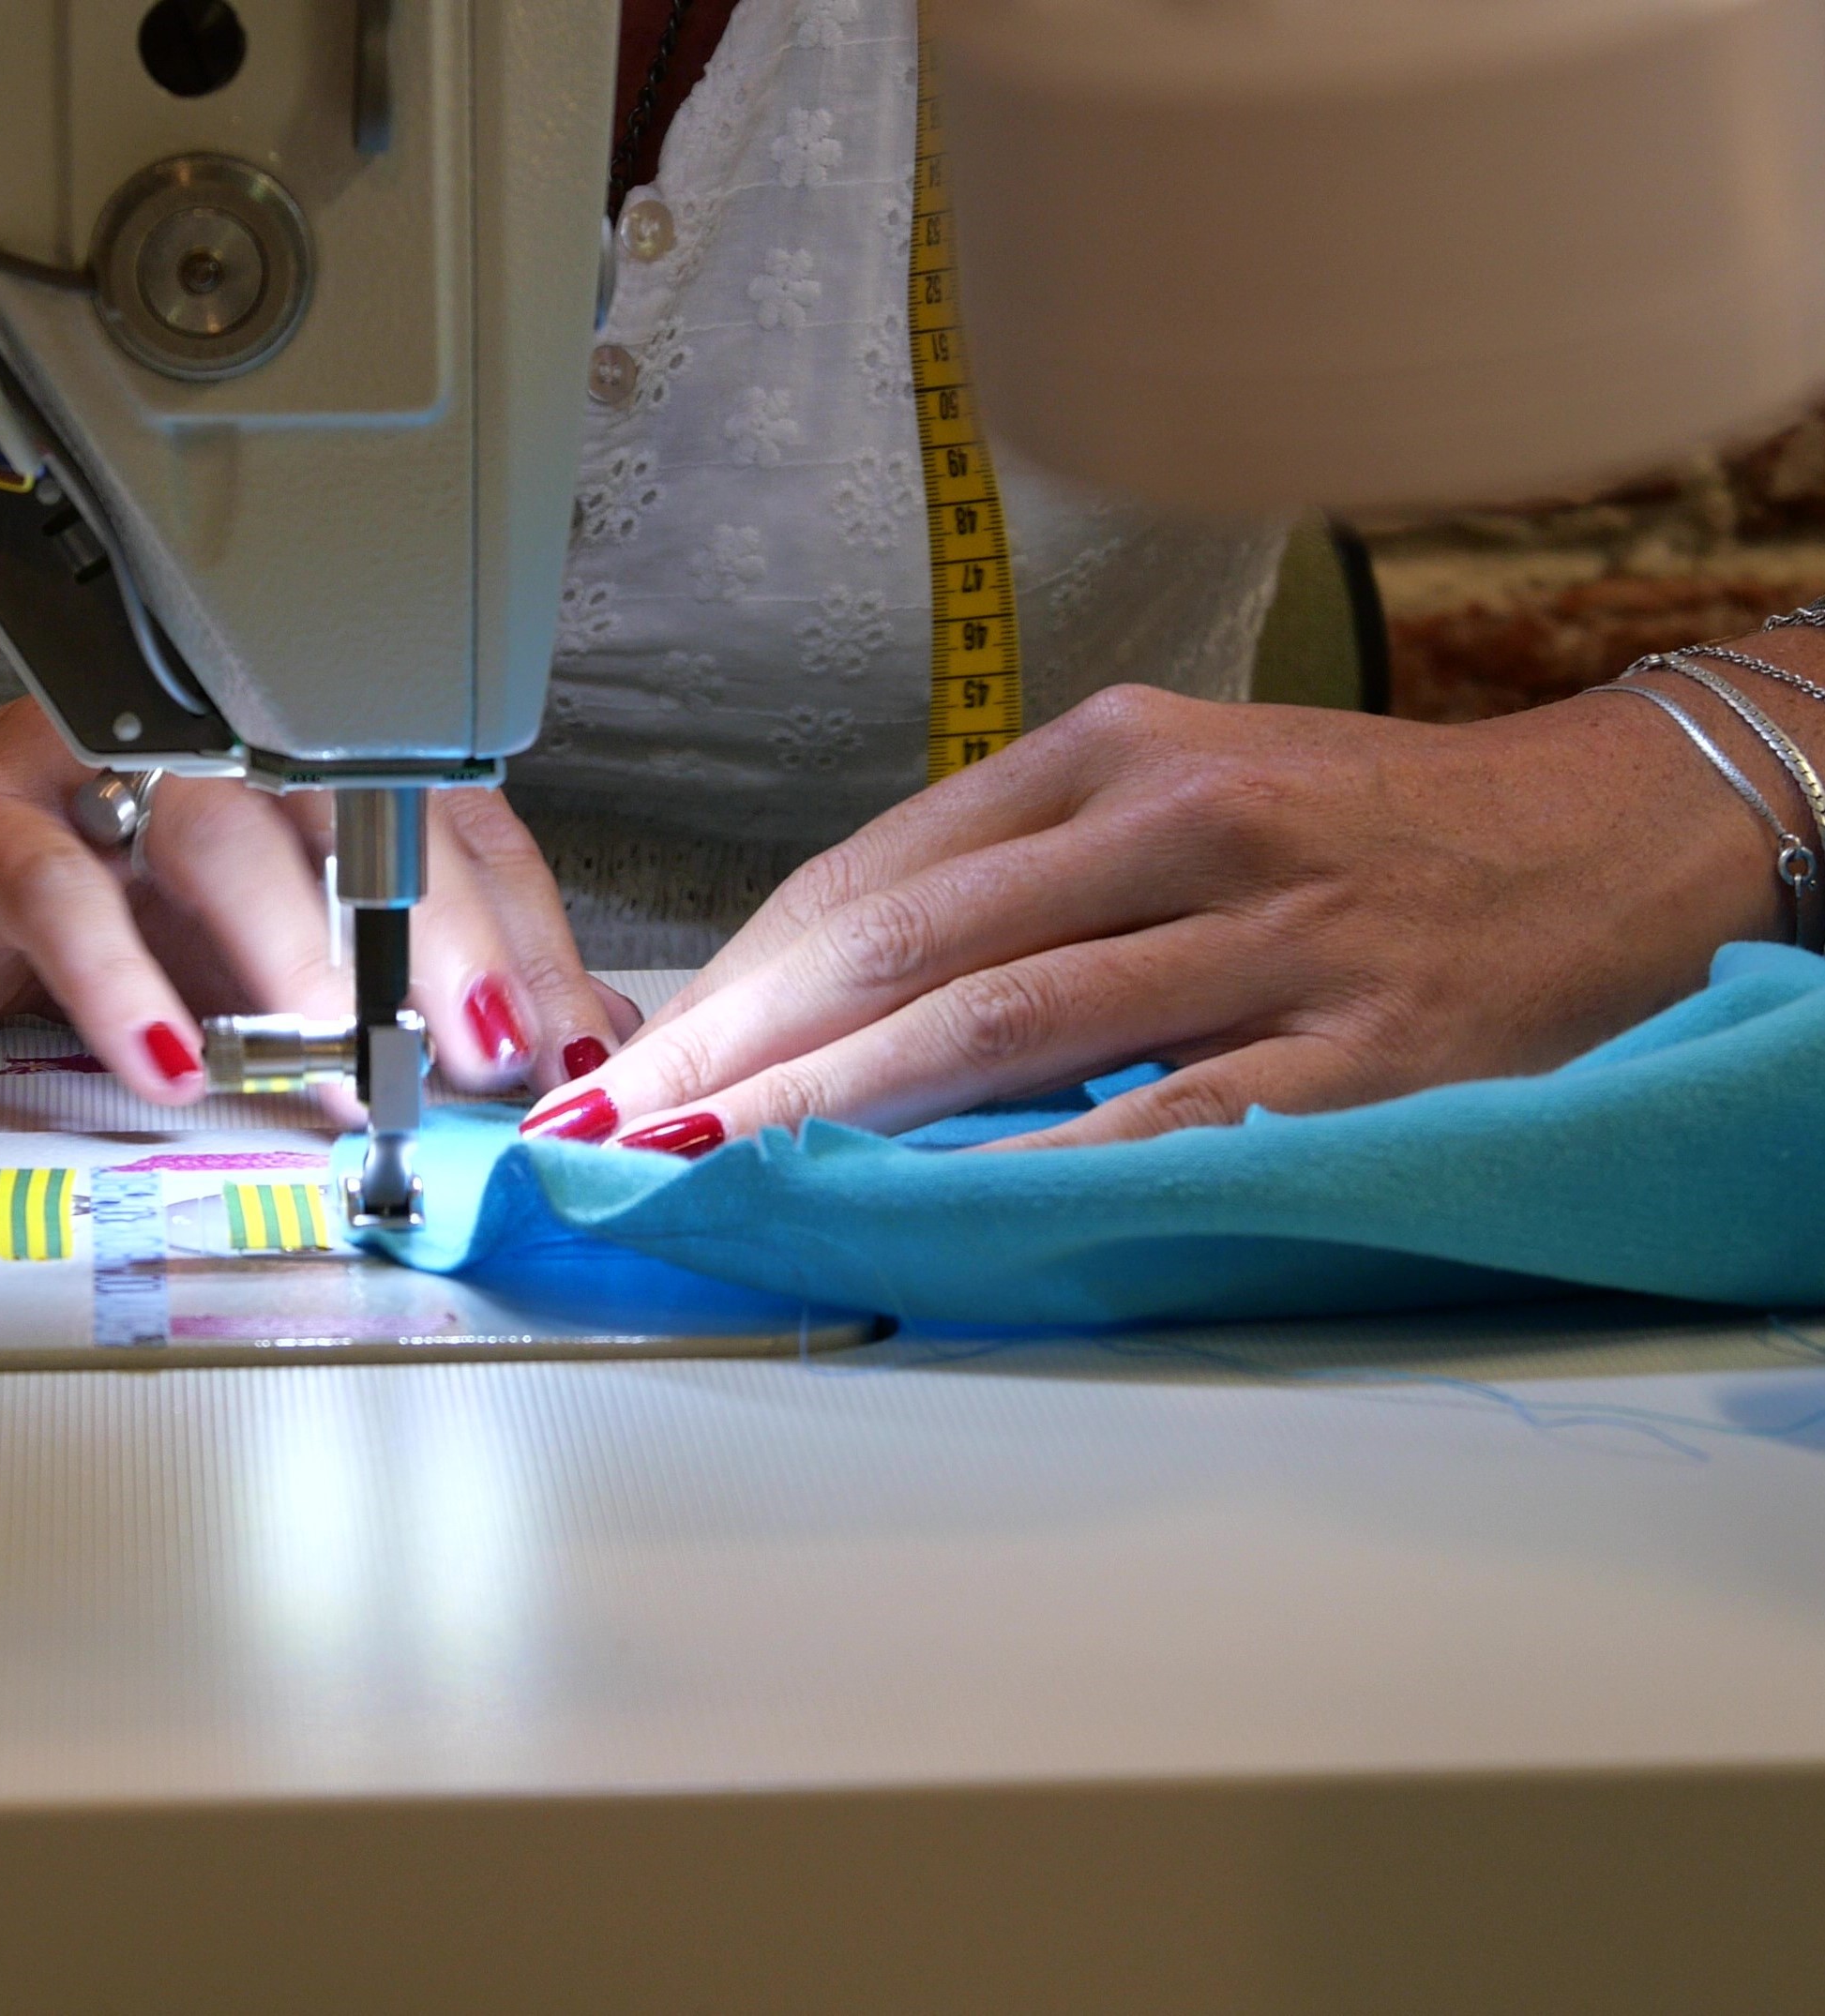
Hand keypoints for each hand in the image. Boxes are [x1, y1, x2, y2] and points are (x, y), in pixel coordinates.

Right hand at [0, 699, 626, 1107]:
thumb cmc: (87, 897)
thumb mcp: (270, 952)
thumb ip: (403, 987)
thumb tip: (567, 1037)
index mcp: (299, 758)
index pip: (446, 818)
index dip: (517, 929)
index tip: (559, 1039)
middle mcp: (211, 738)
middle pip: (359, 805)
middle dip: (440, 931)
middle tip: (489, 1045)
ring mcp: (94, 769)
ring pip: (220, 833)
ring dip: (297, 958)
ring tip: (347, 1064)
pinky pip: (63, 895)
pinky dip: (122, 983)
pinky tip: (171, 1062)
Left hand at [520, 672, 1804, 1155]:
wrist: (1609, 831)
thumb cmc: (1363, 822)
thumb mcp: (1179, 791)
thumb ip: (1020, 874)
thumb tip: (832, 992)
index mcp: (1111, 754)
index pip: (872, 876)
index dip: (732, 975)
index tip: (629, 1053)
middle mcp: (1175, 825)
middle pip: (905, 946)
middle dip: (734, 1049)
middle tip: (615, 1129)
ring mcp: (1268, 937)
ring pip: (1005, 1026)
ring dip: (832, 1109)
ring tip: (708, 1172)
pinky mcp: (1358, 1052)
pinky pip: (1165, 1117)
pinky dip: (1033, 1168)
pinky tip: (924, 1213)